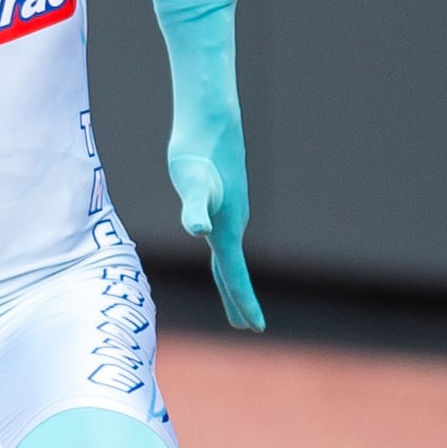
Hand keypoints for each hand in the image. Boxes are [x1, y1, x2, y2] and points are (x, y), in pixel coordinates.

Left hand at [166, 133, 265, 331]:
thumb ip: (193, 207)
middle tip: (245, 326)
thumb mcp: (191, 183)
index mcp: (226, 228)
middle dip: (238, 299)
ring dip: (230, 277)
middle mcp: (233, 222)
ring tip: (231, 296)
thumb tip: (198, 229)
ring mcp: (230, 210)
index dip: (243, 302)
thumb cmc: (197, 152)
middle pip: (233, 269)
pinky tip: (217, 246)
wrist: (208, 120)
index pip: (235, 274)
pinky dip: (223, 254)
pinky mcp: (222, 197)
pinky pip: (223, 235)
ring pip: (229, 253)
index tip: (255, 327)